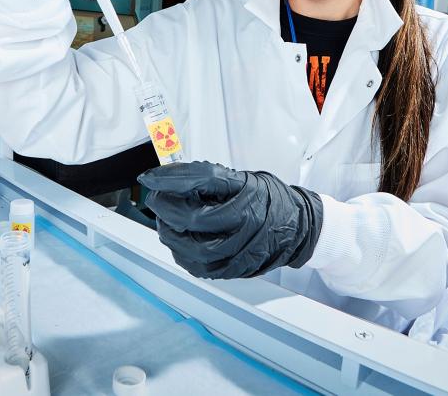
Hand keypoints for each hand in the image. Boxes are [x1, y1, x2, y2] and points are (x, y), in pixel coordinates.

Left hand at [138, 161, 322, 279]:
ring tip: (163, 222)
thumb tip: (170, 177)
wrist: (298, 227)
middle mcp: (245, 222)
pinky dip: (181, 255)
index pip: (200, 181)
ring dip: (169, 235)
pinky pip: (200, 268)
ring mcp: (241, 250)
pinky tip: (177, 243)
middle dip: (165, 208)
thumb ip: (208, 179)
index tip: (149, 177)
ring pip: (193, 248)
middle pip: (192, 219)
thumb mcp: (242, 178)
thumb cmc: (268, 199)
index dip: (170, 179)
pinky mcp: (237, 269)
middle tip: (156, 200)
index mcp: (245, 193)